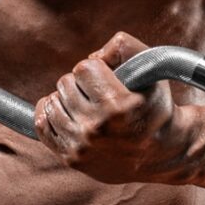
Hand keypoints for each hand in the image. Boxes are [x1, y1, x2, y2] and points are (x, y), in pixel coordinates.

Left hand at [34, 32, 183, 183]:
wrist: (163, 153)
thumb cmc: (156, 106)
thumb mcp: (152, 69)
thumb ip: (125, 46)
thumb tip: (93, 55)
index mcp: (117, 107)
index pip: (83, 68)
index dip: (96, 68)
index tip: (108, 78)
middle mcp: (97, 129)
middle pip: (65, 84)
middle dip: (82, 84)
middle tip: (99, 94)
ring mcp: (82, 146)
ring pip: (52, 102)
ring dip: (67, 99)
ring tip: (87, 105)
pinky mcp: (71, 158)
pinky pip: (41, 125)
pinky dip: (50, 113)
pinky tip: (67, 112)